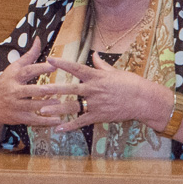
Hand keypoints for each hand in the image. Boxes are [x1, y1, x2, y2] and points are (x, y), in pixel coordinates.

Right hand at [0, 38, 63, 143]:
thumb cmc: (5, 83)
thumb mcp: (13, 68)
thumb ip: (28, 55)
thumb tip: (39, 39)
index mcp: (13, 77)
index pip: (28, 71)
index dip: (41, 68)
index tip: (54, 65)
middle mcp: (14, 91)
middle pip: (31, 90)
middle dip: (46, 90)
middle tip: (60, 88)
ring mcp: (16, 105)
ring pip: (34, 106)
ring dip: (48, 105)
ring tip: (60, 103)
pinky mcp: (19, 118)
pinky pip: (34, 120)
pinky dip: (47, 121)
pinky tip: (58, 120)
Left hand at [39, 53, 170, 132]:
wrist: (144, 100)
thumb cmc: (130, 83)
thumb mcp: (114, 71)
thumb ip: (100, 65)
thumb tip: (94, 54)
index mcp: (96, 76)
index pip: (75, 68)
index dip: (62, 63)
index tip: (49, 59)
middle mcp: (93, 90)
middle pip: (69, 88)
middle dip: (53, 89)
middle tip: (38, 89)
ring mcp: (95, 104)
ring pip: (72, 106)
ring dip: (57, 108)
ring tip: (42, 110)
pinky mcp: (99, 116)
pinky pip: (81, 121)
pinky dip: (69, 125)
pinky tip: (58, 128)